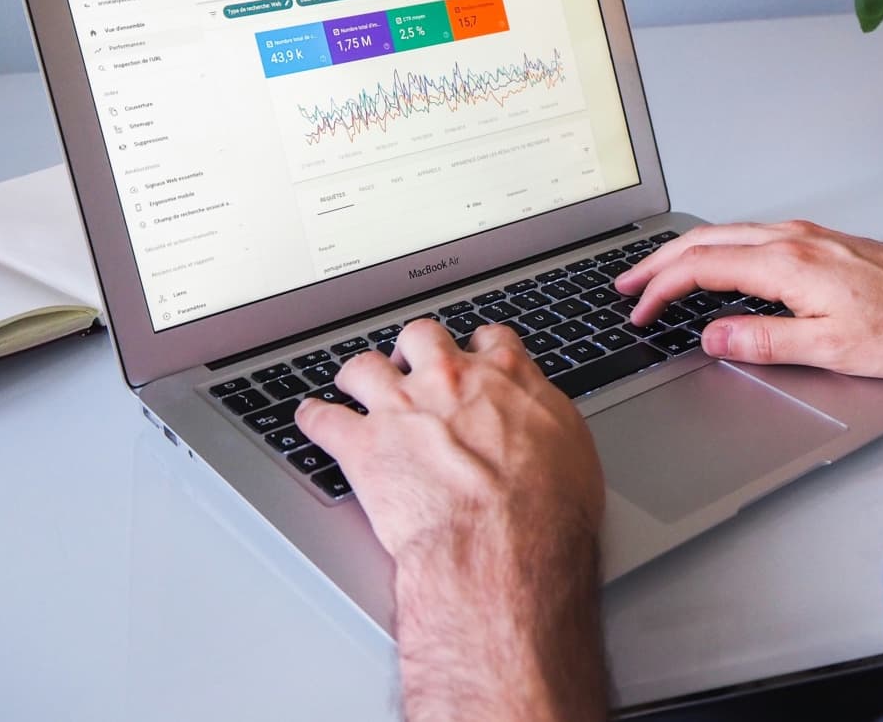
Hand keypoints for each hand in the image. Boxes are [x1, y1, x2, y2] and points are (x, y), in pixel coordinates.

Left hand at [296, 320, 607, 721]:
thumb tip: (543, 417)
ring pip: (364, 366)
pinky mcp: (363, 446)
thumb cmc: (547, 510)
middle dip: (414, 347)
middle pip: (422, 336)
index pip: (491, 339)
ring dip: (358, 374)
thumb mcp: (572, 449)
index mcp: (505, 377)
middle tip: (412, 363)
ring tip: (354, 382)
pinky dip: (313, 418)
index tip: (474, 354)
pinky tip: (310, 418)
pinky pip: (323, 420)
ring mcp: (402, 408)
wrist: (503, 546)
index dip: (479, 346)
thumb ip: (547, 418)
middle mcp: (450, 380)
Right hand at [616, 220, 882, 378]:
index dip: (661, 290)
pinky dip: (718, 249)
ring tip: (659, 275)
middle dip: (659, 262)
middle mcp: (795, 239)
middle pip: (706, 240)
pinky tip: (719, 265)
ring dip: (687, 253)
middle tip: (627, 285)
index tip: (639, 312)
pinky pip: (752, 236)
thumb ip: (764, 341)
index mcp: (789, 262)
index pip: (702, 267)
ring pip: (729, 234)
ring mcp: (810, 236)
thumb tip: (713, 337)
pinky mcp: (823, 242)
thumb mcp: (831, 349)